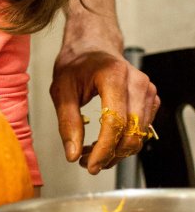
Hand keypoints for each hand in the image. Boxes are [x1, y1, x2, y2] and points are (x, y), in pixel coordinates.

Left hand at [50, 49, 159, 174]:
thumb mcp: (61, 90)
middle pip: (132, 132)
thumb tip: (73, 154)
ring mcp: (147, 91)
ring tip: (90, 153)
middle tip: (86, 162)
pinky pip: (142, 130)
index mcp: (114, 76)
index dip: (103, 149)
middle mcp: (137, 82)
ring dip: (116, 152)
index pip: (115, 121)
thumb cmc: (76, 64)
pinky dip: (124, 142)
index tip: (89, 165)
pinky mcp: (150, 100)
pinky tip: (104, 142)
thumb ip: (68, 122)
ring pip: (139, 135)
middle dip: (110, 155)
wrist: (93, 46)